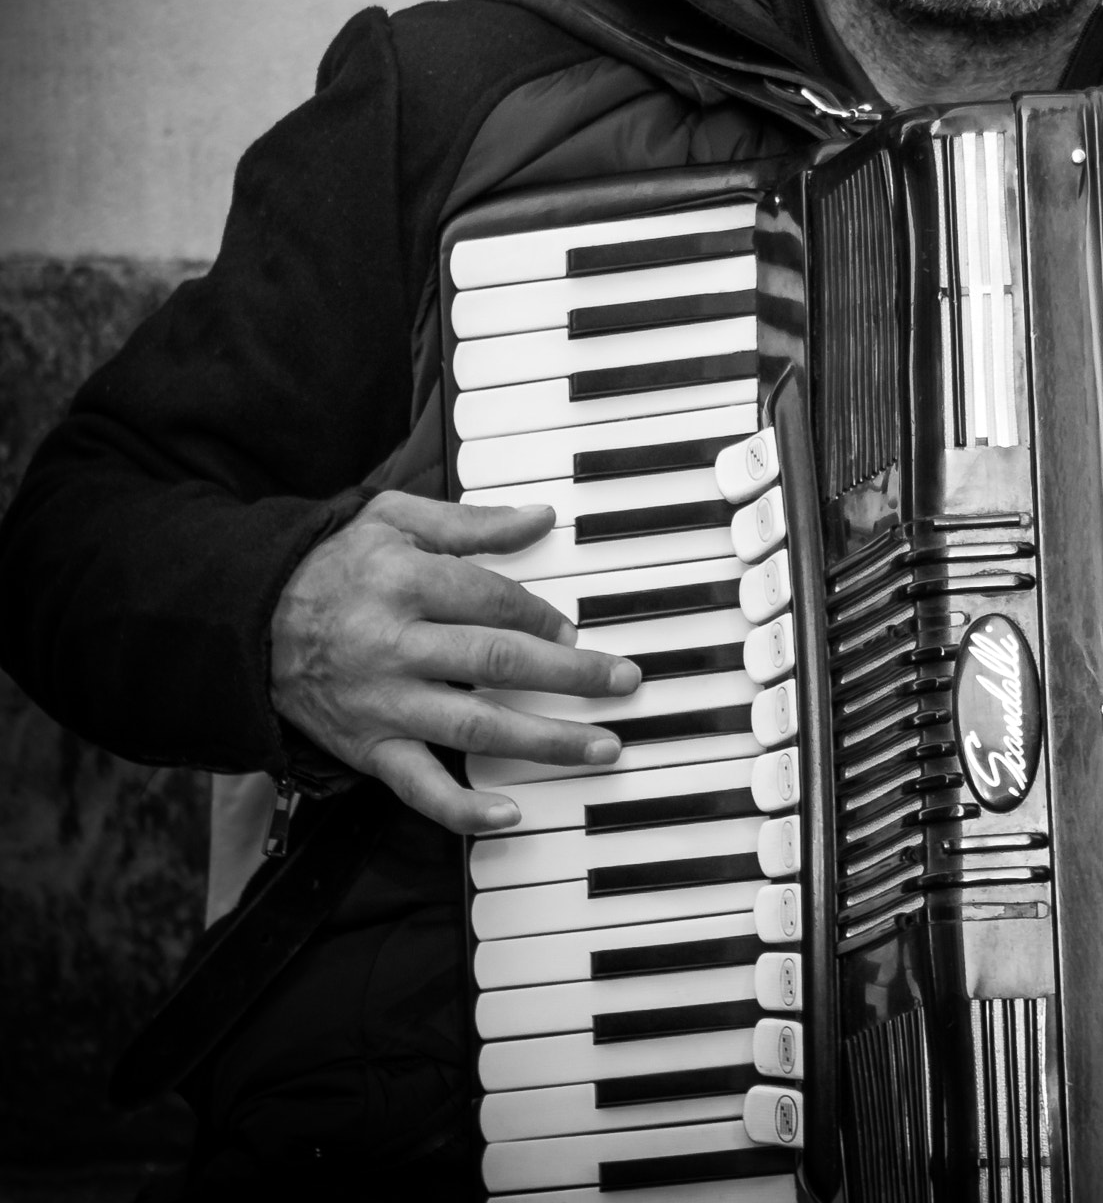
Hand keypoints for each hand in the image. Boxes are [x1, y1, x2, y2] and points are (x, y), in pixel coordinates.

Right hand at [270, 490, 639, 834]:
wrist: (246, 621)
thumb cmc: (333, 565)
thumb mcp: (394, 519)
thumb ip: (471, 523)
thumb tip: (540, 518)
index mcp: (407, 582)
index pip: (496, 602)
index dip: (545, 617)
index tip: (576, 632)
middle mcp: (397, 645)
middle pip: (500, 661)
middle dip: (572, 676)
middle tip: (624, 682)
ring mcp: (383, 702)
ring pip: (475, 726)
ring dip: (545, 742)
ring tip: (602, 748)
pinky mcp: (367, 748)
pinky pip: (418, 787)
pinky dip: (463, 809)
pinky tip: (510, 816)